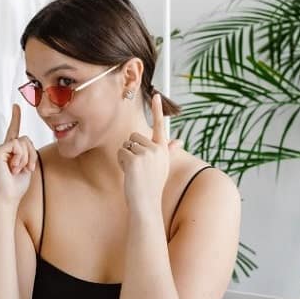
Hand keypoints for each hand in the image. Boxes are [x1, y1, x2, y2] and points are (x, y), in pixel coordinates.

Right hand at [0, 104, 35, 206]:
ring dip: (26, 158)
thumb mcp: (27, 165)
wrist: (7, 198)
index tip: (16, 105)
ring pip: (22, 142)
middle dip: (31, 154)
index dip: (15, 118)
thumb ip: (27, 151)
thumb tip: (25, 141)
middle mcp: (2, 149)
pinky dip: (20, 157)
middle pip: (26, 139)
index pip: (13, 131)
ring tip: (17, 169)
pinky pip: (16, 145)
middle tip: (25, 168)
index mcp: (10, 152)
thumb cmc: (17, 186)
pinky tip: (13, 167)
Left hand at [118, 94, 181, 216]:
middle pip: (133, 136)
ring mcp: (146, 153)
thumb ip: (169, 150)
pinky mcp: (135, 159)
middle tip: (138, 167)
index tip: (156, 95)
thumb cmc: (151, 185)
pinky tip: (129, 174)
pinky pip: (120, 152)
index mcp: (163, 149)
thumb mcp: (162, 165)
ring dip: (125, 157)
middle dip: (131, 149)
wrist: (146, 203)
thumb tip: (179, 141)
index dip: (157, 109)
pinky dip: (121, 163)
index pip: (159, 125)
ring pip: (125, 144)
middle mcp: (157, 149)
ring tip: (134, 171)